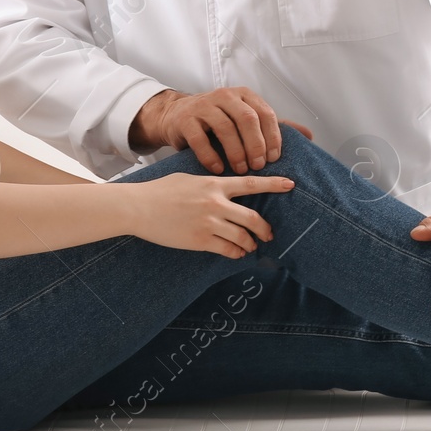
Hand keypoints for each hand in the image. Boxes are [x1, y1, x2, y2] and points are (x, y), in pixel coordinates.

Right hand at [121, 171, 294, 258]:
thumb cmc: (159, 190)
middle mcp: (216, 202)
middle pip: (253, 217)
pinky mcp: (200, 240)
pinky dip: (235, 253)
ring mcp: (209, 222)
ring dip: (250, 244)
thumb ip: (208, 182)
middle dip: (264, 228)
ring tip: (250, 246)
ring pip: (243, 237)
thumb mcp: (187, 177)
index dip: (274, 184)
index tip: (291, 185)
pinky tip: (235, 253)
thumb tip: (221, 186)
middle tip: (268, 234)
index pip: (251, 183)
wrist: (139, 207)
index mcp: (214, 183)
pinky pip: (227, 250)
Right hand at [129, 87, 312, 174]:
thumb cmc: (217, 121)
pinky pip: (200, 138)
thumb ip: (274, 126)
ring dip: (236, 151)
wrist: (177, 116)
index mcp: (244, 95)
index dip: (272, 136)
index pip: (265, 113)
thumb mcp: (246, 118)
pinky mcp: (185, 119)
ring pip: (225, 127)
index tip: (274, 158)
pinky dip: (211, 155)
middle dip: (256, 145)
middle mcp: (224, 96)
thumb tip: (308, 135)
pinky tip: (218, 168)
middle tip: (258, 166)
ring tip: (240, 170)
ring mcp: (203, 105)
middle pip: (247, 118)